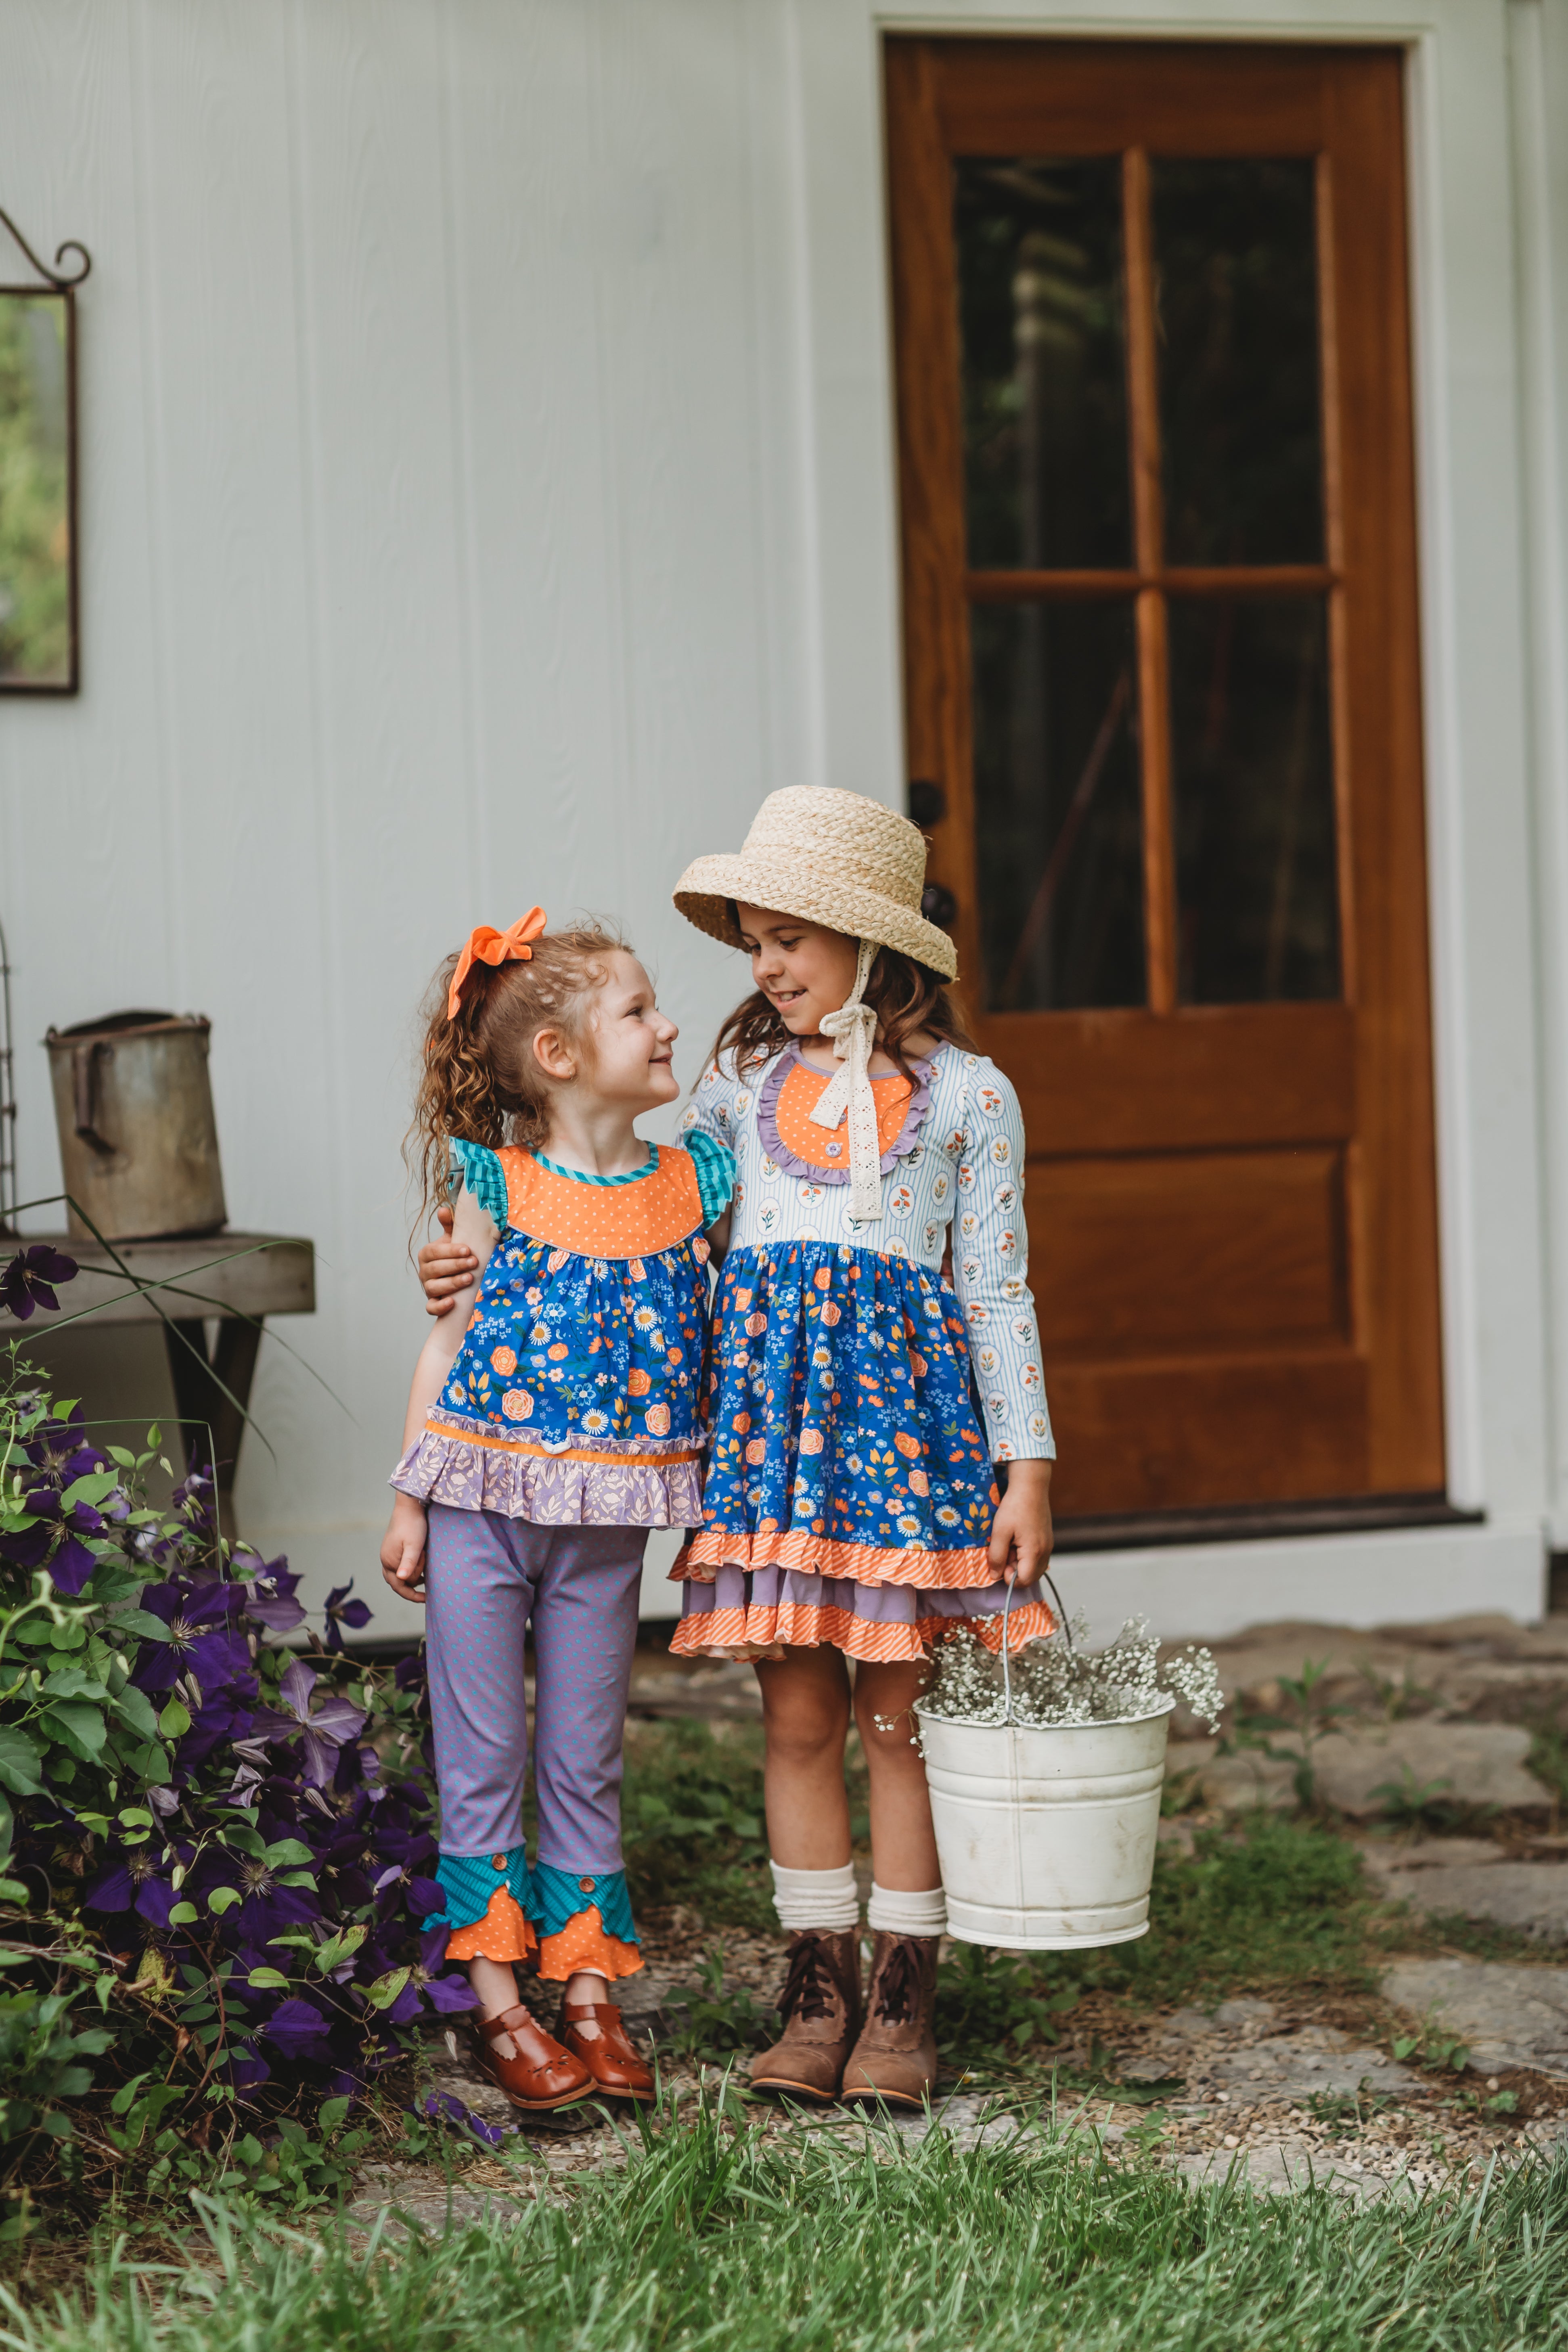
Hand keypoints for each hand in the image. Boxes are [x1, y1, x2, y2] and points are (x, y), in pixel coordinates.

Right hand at [380, 1494, 429, 1601]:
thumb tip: (402, 1579)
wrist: (409, 1506)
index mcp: (389, 1561)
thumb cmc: (413, 1525)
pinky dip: (411, 1570)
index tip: (425, 1599)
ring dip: (413, 1576)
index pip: (398, 1586)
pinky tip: (422, 1569)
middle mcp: (386, 1559)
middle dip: (412, 1585)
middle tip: (427, 1580)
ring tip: (426, 1574)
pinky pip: (401, 1566)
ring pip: (400, 1574)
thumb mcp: (414, 1545)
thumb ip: (409, 1563)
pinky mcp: (394, 1549)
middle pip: (398, 1582)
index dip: (411, 1595)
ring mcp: (389, 1554)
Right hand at [418, 1203, 479, 1316]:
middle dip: (456, 1266)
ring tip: (469, 1279)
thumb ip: (449, 1225)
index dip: (450, 1251)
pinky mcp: (432, 1303)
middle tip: (474, 1263)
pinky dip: (440, 1306)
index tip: (468, 1250)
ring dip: (452, 1284)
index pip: (435, 1252)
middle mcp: (424, 1271)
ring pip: (434, 1288)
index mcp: (427, 1254)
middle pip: (436, 1269)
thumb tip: (444, 1210)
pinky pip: (431, 1308)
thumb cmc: (454, 1254)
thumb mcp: (452, 1238)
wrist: (454, 1274)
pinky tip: (452, 1302)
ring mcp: (428, 1288)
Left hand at [986, 1458, 1053, 1588]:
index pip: (1023, 1581)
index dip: (1008, 1577)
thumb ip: (996, 1556)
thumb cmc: (1014, 1507)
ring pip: (1033, 1567)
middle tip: (1004, 1551)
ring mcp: (1048, 1546)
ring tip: (1009, 1544)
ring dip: (1019, 1562)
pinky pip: (1037, 1556)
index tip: (1000, 1561)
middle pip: (1030, 1576)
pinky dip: (1025, 1554)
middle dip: (1014, 1570)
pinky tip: (1016, 1539)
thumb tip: (994, 1576)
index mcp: (1034, 1552)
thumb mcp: (999, 1532)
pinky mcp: (1047, 1539)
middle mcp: (1045, 1552)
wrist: (1031, 1486)